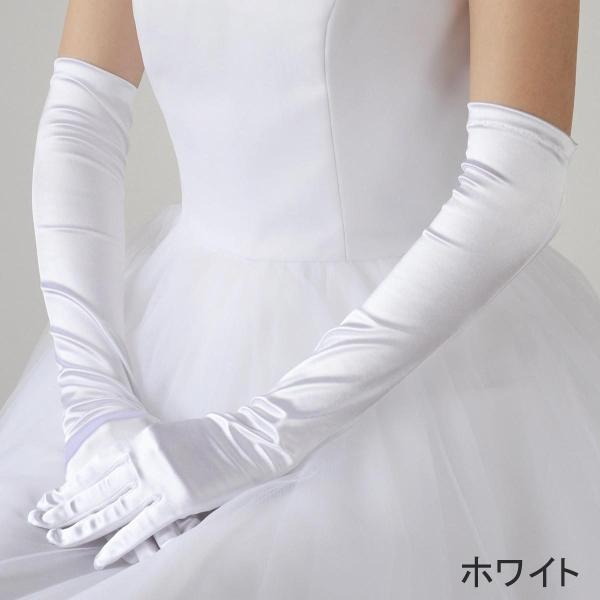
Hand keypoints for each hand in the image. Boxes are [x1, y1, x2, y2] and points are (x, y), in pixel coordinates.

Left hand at [28, 417, 204, 564]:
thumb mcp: (173, 437)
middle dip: (70, 507)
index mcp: (143, 440)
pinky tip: (101, 558)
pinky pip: (141, 526)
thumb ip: (148, 452)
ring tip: (61, 539)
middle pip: (99, 489)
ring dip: (84, 527)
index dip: (75, 485)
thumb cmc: (213, 440)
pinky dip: (119, 544)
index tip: (56, 497)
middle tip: (46, 521)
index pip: (99, 467)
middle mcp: (146, 458)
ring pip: (113, 509)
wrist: (247, 441)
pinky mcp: (178, 500)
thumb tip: (127, 470)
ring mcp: (161, 479)